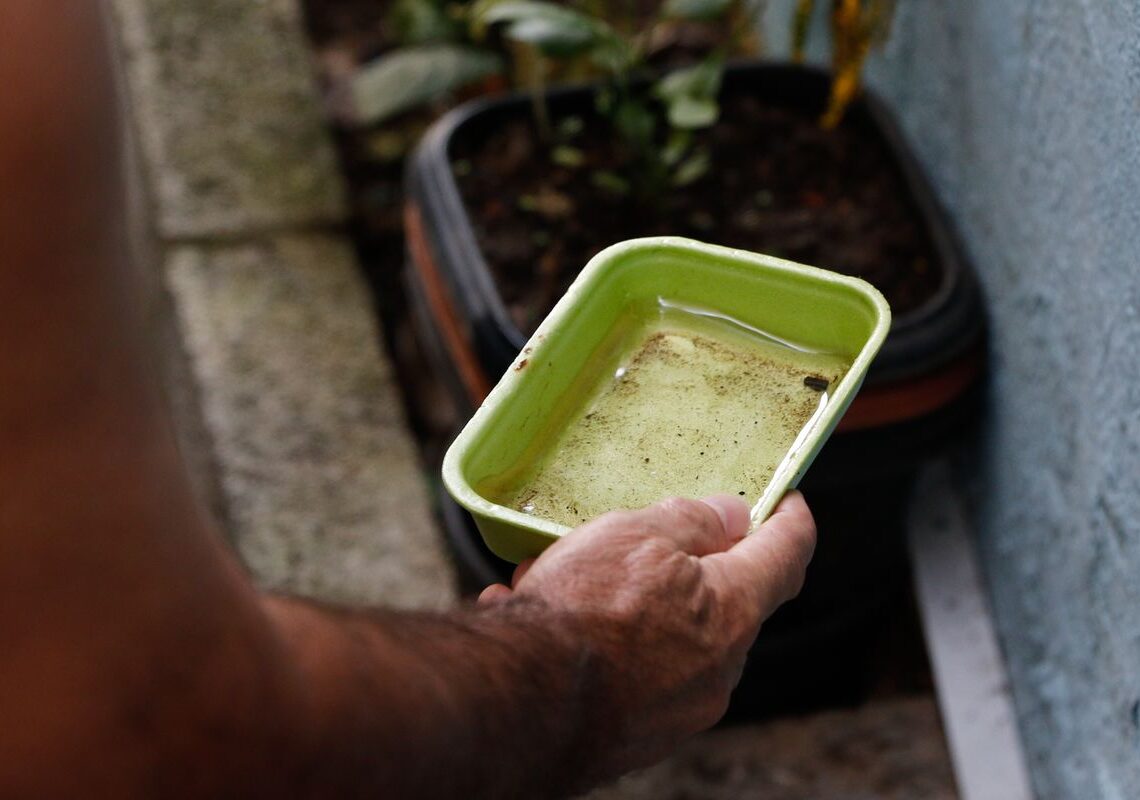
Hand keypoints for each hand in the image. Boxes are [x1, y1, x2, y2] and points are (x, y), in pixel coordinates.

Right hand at [477, 491, 815, 778]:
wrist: (522, 705)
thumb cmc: (582, 613)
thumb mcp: (636, 535)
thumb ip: (692, 521)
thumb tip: (730, 515)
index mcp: (733, 611)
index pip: (787, 554)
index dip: (791, 519)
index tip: (788, 501)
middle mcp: (719, 669)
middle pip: (724, 600)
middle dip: (687, 565)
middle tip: (641, 537)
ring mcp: (681, 709)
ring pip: (668, 637)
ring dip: (630, 604)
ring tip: (564, 580)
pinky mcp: (639, 735)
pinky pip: (631, 673)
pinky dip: (602, 645)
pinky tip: (547, 624)